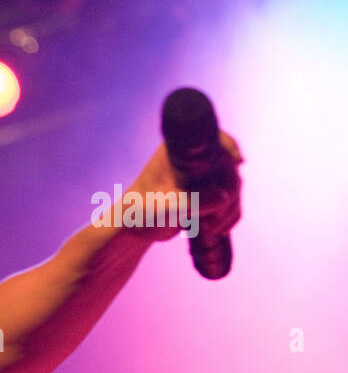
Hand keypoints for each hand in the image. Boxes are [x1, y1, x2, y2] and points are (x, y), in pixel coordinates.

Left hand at [125, 131, 243, 243]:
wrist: (133, 227)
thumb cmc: (142, 211)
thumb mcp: (167, 206)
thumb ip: (194, 200)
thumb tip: (224, 197)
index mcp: (179, 153)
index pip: (213, 140)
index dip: (229, 146)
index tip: (238, 161)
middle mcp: (193, 162)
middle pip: (228, 171)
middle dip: (229, 197)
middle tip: (214, 221)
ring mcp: (202, 178)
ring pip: (232, 189)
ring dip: (228, 211)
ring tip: (211, 231)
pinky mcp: (206, 194)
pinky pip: (228, 202)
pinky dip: (227, 217)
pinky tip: (216, 232)